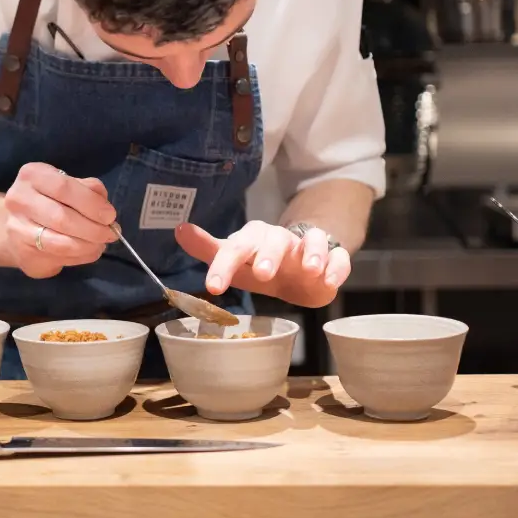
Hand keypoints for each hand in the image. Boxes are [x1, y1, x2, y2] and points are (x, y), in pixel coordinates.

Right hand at [4, 163, 117, 278]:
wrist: (19, 223)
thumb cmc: (50, 199)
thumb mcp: (68, 184)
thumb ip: (88, 190)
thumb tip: (105, 209)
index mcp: (32, 175)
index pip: (64, 188)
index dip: (91, 204)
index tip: (110, 216)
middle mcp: (18, 200)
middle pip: (62, 218)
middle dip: (93, 229)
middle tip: (111, 233)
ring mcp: (17, 229)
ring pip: (61, 243)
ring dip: (89, 246)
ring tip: (101, 243)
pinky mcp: (22, 253)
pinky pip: (59, 258)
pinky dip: (80, 257)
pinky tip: (88, 251)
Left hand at [175, 221, 349, 308]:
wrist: (300, 269)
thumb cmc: (261, 264)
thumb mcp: (234, 261)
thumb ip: (208, 249)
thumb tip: (179, 229)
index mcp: (253, 239)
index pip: (236, 248)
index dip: (223, 266)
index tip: (213, 287)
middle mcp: (281, 239)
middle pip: (275, 240)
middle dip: (269, 255)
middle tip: (262, 274)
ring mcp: (308, 248)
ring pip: (312, 241)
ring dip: (311, 253)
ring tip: (308, 270)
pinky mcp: (332, 259)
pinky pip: (338, 258)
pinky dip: (335, 267)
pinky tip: (329, 281)